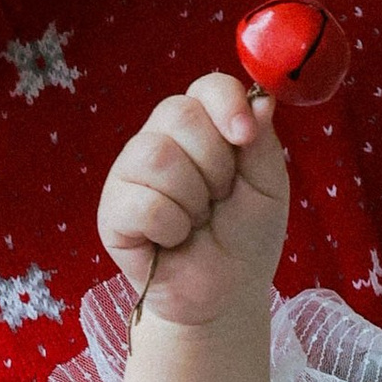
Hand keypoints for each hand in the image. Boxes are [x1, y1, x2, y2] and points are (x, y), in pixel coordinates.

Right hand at [100, 72, 288, 335]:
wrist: (227, 294)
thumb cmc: (246, 237)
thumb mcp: (269, 186)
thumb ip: (263, 142)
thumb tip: (260, 99)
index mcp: (201, 128)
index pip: (206, 87)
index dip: (226, 104)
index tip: (245, 137)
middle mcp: (160, 141)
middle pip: (178, 114)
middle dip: (214, 164)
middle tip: (220, 198)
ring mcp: (130, 174)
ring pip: (156, 156)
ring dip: (192, 198)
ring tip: (196, 221)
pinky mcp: (112, 212)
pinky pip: (141, 202)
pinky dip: (170, 226)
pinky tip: (173, 240)